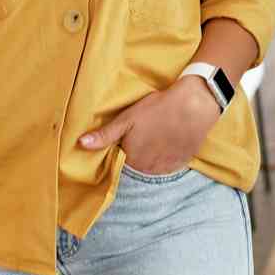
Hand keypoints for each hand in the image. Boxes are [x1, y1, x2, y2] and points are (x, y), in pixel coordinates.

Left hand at [78, 77, 220, 174]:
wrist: (194, 105)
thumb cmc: (158, 109)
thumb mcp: (127, 118)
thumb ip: (105, 135)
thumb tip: (81, 144)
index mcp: (132, 159)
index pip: (121, 161)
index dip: (124, 148)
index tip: (129, 137)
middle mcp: (148, 169)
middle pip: (138, 165)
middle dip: (138, 154)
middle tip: (145, 134)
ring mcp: (167, 167)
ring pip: (153, 166)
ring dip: (152, 157)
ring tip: (157, 137)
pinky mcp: (182, 162)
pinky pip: (169, 165)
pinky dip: (167, 156)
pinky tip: (169, 141)